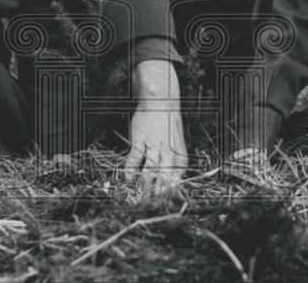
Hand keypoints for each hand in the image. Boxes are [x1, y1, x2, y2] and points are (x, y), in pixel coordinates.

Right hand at [126, 60, 187, 194]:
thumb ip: (174, 164)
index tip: (161, 205)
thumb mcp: (176, 146)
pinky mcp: (140, 140)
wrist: (161, 101)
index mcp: (180, 156)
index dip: (168, 195)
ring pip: (149, 172)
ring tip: (137, 198)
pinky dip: (130, 171)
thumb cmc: (168, 125)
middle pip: (162, 180)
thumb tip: (169, 185)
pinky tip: (127, 180)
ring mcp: (154, 146)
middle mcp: (168, 153)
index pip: (175, 181)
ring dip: (142, 187)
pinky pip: (134, 159)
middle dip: (155, 195)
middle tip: (147, 206)